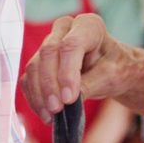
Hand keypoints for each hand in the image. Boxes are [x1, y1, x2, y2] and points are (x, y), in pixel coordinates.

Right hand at [20, 14, 136, 122]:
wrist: (110, 71)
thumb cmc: (114, 68)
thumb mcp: (110, 77)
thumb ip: (90, 85)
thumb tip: (67, 101)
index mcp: (89, 26)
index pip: (71, 45)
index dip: (66, 73)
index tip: (69, 99)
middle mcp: (65, 29)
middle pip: (48, 53)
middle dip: (50, 85)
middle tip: (57, 109)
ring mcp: (48, 43)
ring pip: (35, 67)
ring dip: (39, 94)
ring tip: (50, 116)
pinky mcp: (39, 62)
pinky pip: (29, 79)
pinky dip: (35, 98)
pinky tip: (45, 113)